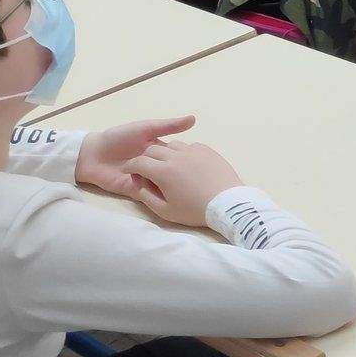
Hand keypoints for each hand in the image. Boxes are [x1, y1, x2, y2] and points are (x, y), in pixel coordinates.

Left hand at [77, 115, 195, 195]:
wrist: (93, 154)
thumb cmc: (119, 137)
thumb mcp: (146, 128)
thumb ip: (168, 126)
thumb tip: (193, 119)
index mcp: (161, 152)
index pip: (179, 156)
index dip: (189, 159)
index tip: (203, 161)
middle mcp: (156, 167)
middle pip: (173, 173)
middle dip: (181, 176)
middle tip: (193, 178)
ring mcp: (147, 180)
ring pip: (164, 186)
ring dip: (170, 187)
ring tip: (180, 187)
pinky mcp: (137, 192)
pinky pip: (150, 196)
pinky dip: (155, 194)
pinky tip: (162, 193)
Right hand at [120, 138, 243, 226]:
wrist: (228, 204)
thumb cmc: (195, 211)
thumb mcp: (166, 211)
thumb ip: (147, 197)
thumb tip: (139, 185)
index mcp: (163, 172)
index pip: (138, 163)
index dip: (130, 167)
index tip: (128, 171)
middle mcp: (176, 156)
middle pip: (152, 150)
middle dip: (144, 158)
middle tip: (147, 169)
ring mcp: (193, 150)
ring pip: (171, 145)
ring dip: (164, 153)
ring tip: (168, 166)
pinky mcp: (207, 150)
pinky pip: (189, 146)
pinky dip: (183, 153)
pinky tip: (186, 164)